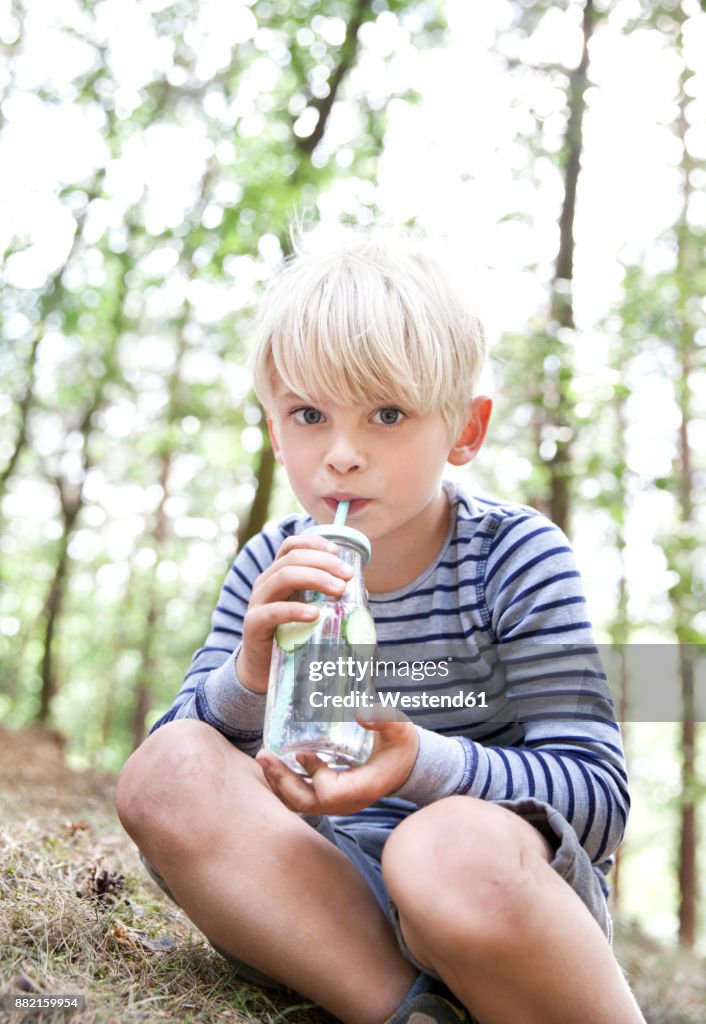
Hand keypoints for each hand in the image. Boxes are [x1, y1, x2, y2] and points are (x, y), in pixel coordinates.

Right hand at [236, 534, 353, 693]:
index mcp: (277, 575)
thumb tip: (362, 591)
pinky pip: (273, 612)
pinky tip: (314, 615)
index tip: (338, 552)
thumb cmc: (290, 637)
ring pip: (283, 577)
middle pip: (292, 559)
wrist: (263, 671)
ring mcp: (257, 603)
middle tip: (348, 575)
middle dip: (324, 562)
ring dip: (315, 578)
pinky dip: (295, 610)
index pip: (290, 547)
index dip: (314, 543)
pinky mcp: (254, 624)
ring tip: (339, 589)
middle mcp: (265, 583)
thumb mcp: (309, 611)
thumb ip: (330, 599)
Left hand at [255, 717, 419, 815]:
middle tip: (264, 755)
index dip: (313, 773)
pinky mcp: (331, 799)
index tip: (301, 752)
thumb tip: (361, 711)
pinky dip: (285, 785)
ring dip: (278, 784)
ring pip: (299, 804)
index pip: (330, 791)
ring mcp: (338, 804)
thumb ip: (384, 719)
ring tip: (264, 759)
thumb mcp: (399, 730)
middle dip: (281, 780)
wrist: (406, 766)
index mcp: (363, 787)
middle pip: (306, 803)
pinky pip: (302, 799)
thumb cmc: (401, 746)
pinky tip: (275, 765)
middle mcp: (348, 802)